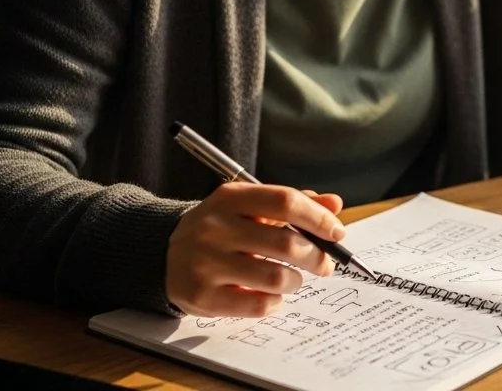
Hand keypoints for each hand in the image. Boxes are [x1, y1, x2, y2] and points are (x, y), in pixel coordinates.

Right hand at [167, 183, 345, 316]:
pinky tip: (270, 295)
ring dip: (295, 281)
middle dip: (316, 256)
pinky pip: (258, 304)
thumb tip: (334, 203)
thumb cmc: (221, 228)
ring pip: (275, 277)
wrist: (163, 254)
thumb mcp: (250, 206)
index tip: (337, 233)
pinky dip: (274, 301)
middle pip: (285, 242)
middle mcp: (214, 227)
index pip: (285, 202)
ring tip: (293, 280)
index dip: (318, 218)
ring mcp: (204, 262)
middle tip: (323, 264)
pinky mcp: (201, 295)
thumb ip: (293, 204)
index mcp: (230, 197)